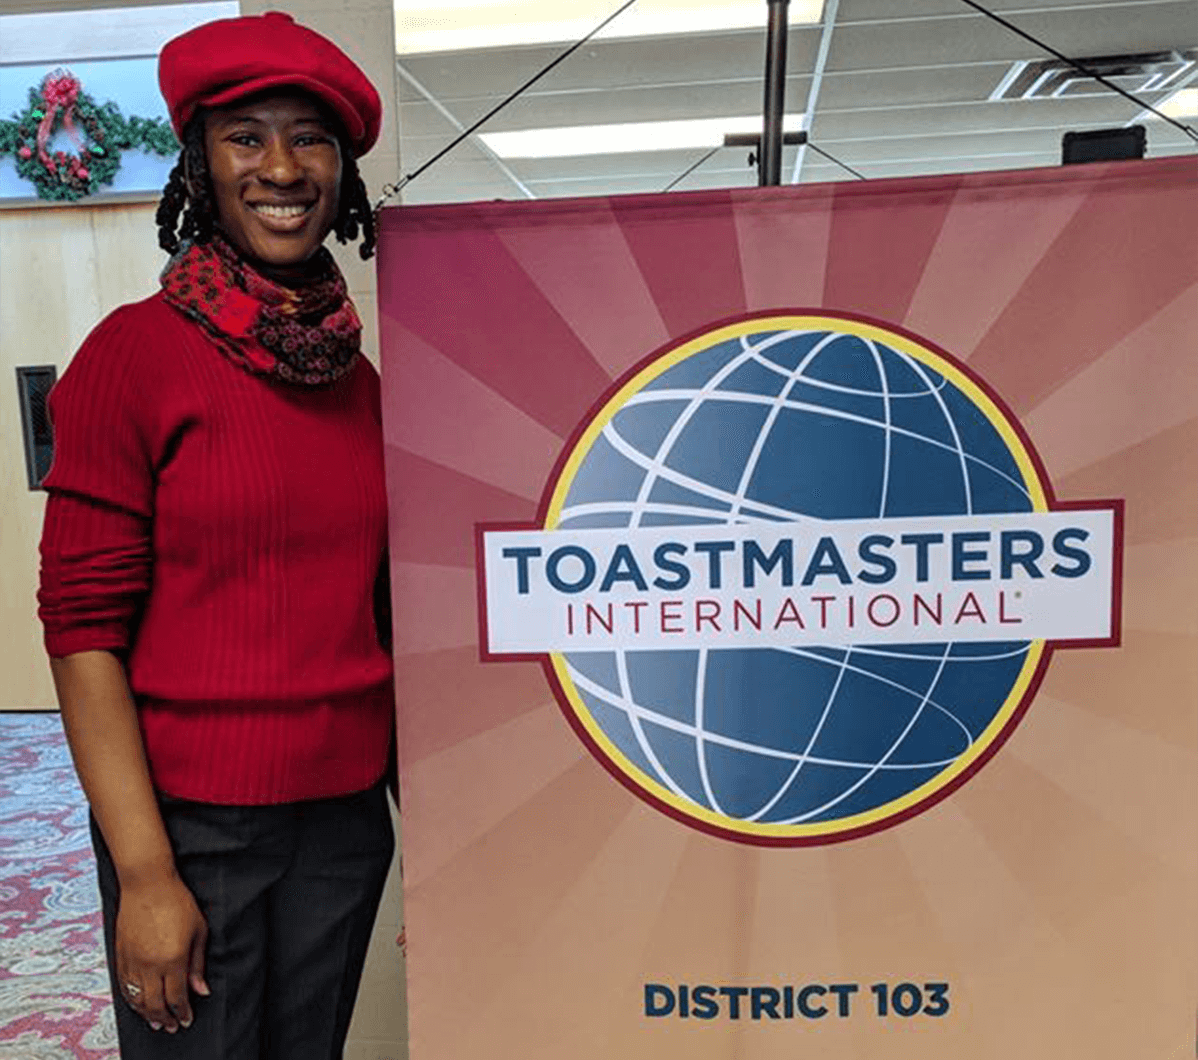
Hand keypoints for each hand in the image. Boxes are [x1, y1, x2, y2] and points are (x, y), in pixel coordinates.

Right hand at [115, 873, 209, 1031]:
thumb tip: (201, 989)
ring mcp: (132, 961)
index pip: (177, 997)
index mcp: (173, 958)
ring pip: (137, 1000)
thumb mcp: (198, 930)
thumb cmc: (178, 902)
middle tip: (171, 1027)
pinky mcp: (120, 956)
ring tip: (156, 1022)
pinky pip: (124, 987)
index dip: (182, 1012)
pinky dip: (132, 1001)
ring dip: (147, 1015)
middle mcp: (150, 964)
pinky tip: (139, 1004)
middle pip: (155, 1004)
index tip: (186, 1020)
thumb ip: (198, 963)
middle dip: (165, 1019)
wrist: (147, 883)